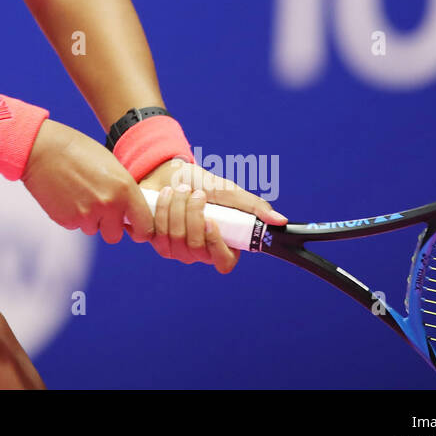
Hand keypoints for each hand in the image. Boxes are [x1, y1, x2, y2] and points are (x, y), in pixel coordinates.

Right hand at [21, 121, 157, 244]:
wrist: (42, 149)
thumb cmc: (78, 150)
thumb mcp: (111, 165)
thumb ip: (123, 190)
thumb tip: (130, 212)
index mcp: (124, 189)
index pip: (145, 227)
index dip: (140, 230)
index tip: (134, 227)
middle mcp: (108, 205)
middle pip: (115, 235)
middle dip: (108, 225)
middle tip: (99, 207)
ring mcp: (86, 215)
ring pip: (93, 229)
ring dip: (89, 218)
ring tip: (78, 193)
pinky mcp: (66, 220)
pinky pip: (75, 225)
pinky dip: (72, 215)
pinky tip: (66, 195)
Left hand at [136, 159, 287, 272]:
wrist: (171, 172)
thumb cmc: (203, 184)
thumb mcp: (229, 192)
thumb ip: (253, 206)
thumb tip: (280, 220)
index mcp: (222, 245)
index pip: (223, 263)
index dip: (216, 247)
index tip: (212, 221)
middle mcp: (199, 252)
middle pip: (195, 248)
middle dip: (192, 214)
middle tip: (194, 193)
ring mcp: (176, 249)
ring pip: (174, 240)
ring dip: (176, 208)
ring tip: (180, 189)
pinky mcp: (155, 240)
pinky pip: (156, 234)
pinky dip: (162, 209)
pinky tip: (166, 195)